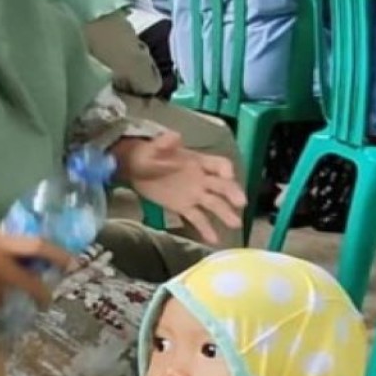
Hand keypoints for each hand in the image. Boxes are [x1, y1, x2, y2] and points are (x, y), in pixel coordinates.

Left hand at [115, 132, 245, 243]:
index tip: (228, 176)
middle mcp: (201, 178)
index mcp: (197, 161)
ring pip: (213, 203)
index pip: (218, 164)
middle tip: (240, 203)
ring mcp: (194, 194)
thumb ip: (165, 143)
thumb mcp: (153, 147)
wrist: (134, 169)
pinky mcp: (184, 207)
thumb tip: (176, 136)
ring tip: (235, 224)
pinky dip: (206, 229)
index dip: (225, 169)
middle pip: (222, 185)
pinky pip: (198, 218)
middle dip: (232, 193)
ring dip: (225, 213)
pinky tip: (214, 240)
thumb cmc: (147, 154)